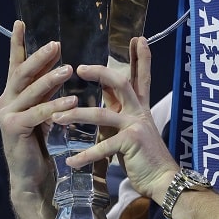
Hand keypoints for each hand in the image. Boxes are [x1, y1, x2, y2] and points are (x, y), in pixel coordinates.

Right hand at [0, 20, 76, 218]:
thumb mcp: (43, 109)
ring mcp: (7, 115)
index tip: (20, 22)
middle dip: (39, 57)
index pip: (15, 64)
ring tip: (69, 69)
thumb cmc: (38, 142)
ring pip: (30, 91)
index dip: (17, 43)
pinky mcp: (13, 129)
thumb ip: (46, 90)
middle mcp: (5, 101)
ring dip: (50, 79)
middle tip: (56, 44)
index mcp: (12, 94)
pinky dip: (55, 106)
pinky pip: (37, 114)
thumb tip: (60, 63)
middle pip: (21, 73)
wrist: (30, 175)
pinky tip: (72, 101)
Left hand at [54, 36, 177, 202]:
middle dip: (99, 73)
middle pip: (120, 83)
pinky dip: (85, 155)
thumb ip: (120, 113)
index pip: (140, 77)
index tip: (137, 39)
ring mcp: (135, 126)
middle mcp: (139, 111)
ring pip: (102, 114)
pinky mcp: (130, 143)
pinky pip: (103, 147)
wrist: (162, 179)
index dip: (140, 57)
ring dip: (77, 115)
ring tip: (56, 117)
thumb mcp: (132, 128)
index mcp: (140, 107)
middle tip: (79, 68)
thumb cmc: (144, 156)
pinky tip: (70, 161)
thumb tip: (105, 99)